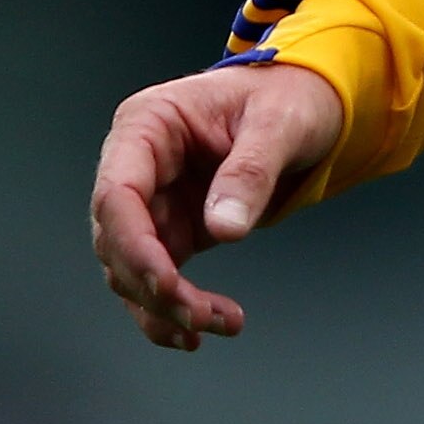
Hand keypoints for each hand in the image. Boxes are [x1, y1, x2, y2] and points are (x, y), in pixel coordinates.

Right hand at [89, 62, 340, 350]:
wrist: (306, 104)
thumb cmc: (288, 97)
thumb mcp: (281, 122)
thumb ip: (251, 171)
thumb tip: (224, 229)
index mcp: (148, 124)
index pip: (117, 194)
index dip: (133, 246)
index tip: (167, 285)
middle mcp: (138, 164)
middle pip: (119, 241)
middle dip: (154, 287)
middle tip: (200, 317)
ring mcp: (152, 200)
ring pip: (133, 270)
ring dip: (167, 307)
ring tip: (220, 322)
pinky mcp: (172, 228)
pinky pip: (158, 278)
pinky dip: (175, 308)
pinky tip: (206, 326)